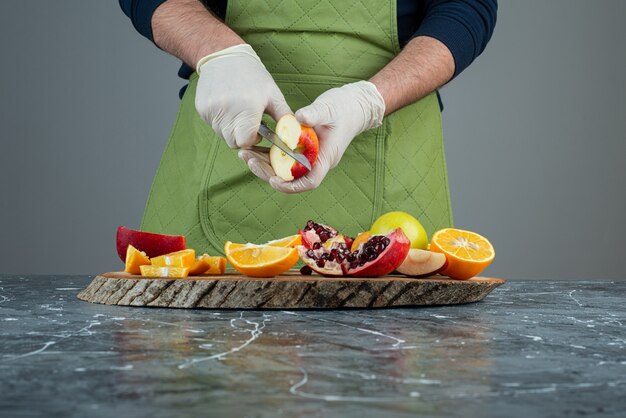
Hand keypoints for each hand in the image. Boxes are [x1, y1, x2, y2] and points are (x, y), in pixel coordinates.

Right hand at [195, 44, 290, 147]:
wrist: (224, 56)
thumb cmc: (252, 75)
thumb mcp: (273, 94)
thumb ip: (284, 117)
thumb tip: (294, 136)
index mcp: (247, 108)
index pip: (245, 142)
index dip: (252, 140)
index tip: (256, 131)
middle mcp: (227, 110)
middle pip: (233, 142)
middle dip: (242, 137)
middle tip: (248, 122)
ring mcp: (212, 110)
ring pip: (222, 135)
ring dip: (231, 129)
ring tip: (238, 111)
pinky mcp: (202, 109)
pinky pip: (212, 125)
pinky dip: (220, 121)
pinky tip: (227, 106)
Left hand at [240, 81, 384, 192]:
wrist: (354, 106)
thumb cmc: (344, 108)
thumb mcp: (329, 108)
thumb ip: (314, 114)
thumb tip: (299, 118)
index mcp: (325, 158)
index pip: (309, 181)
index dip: (290, 186)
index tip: (273, 180)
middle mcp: (316, 162)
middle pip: (290, 179)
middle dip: (268, 173)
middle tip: (249, 160)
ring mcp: (308, 157)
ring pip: (283, 170)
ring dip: (264, 165)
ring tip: (245, 154)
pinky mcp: (302, 150)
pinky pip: (283, 158)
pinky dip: (268, 155)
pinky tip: (253, 148)